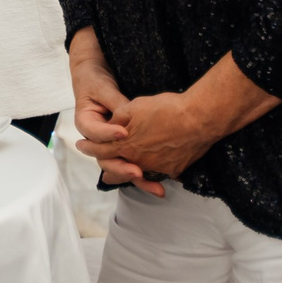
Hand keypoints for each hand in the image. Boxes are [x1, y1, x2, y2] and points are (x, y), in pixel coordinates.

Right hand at [67, 28, 153, 192]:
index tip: (124, 133)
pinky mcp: (124, 148)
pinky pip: (132, 164)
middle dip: (122, 167)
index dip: (108, 134)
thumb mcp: (103, 88)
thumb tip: (126, 114)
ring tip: (155, 187)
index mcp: (86, 122)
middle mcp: (96, 140)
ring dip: (137, 178)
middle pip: (105, 160)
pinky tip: (161, 184)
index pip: (94, 132)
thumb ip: (115, 104)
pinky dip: (146, 175)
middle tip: (137, 171)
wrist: (94, 80)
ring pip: (119, 167)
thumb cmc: (96, 82)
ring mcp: (110, 146)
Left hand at [94, 92, 222, 185]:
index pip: (100, 150)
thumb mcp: (132, 108)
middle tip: (106, 173)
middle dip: (111, 169)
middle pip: (118, 168)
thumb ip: (116, 120)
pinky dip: (155, 172)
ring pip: (141, 172)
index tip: (81, 145)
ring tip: (129, 174)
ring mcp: (158, 167)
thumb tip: (109, 125)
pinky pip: (161, 172)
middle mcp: (139, 160)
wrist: (200, 118)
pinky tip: (155, 171)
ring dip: (133, 173)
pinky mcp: (175, 169)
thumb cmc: (165, 109)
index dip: (89, 148)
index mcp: (125, 145)